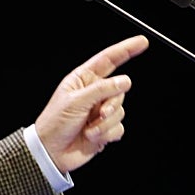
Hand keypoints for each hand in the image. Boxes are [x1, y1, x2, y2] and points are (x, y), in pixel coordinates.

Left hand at [34, 35, 149, 173]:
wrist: (52, 152)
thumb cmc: (55, 123)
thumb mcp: (76, 101)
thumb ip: (102, 89)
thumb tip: (124, 81)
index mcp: (83, 80)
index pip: (109, 60)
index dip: (126, 50)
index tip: (142, 42)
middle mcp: (94, 93)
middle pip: (120, 89)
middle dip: (111, 104)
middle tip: (98, 114)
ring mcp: (100, 111)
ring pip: (121, 111)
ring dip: (105, 123)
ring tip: (89, 129)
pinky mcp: (105, 128)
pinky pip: (119, 128)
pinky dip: (107, 134)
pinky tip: (92, 137)